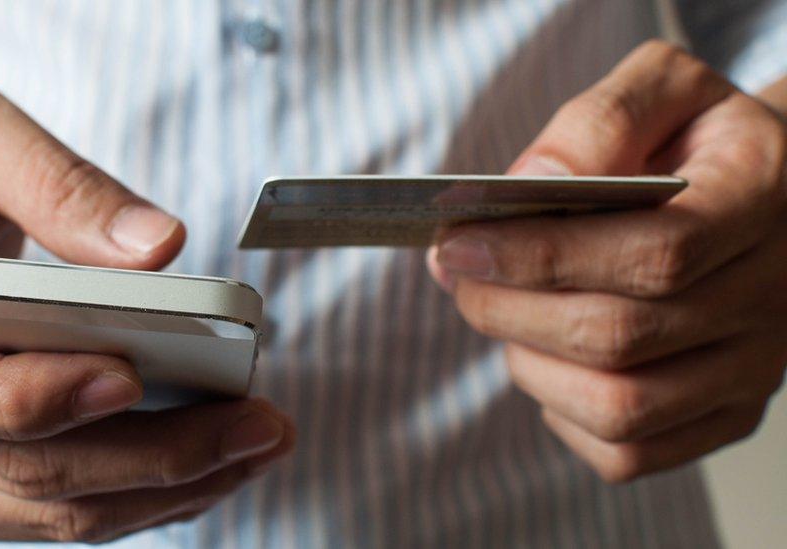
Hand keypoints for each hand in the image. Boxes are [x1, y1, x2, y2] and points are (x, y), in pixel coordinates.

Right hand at [0, 86, 294, 540]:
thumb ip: (58, 182)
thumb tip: (159, 247)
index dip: (33, 393)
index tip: (135, 375)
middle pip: (18, 465)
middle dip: (155, 456)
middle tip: (257, 425)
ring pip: (45, 511)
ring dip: (164, 491)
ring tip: (255, 447)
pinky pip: (48, 519)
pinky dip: (137, 502)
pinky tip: (206, 467)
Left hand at [428, 41, 786, 481]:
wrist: (766, 193)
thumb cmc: (697, 138)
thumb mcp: (662, 90)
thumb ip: (599, 122)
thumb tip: (530, 184)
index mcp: (761, 200)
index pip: (653, 253)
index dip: (541, 256)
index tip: (458, 243)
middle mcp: (773, 297)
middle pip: (620, 336)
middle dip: (508, 308)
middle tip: (457, 274)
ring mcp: (755, 368)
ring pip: (619, 407)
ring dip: (528, 362)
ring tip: (502, 311)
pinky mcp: (728, 414)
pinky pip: (630, 452)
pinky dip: (563, 415)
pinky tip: (549, 360)